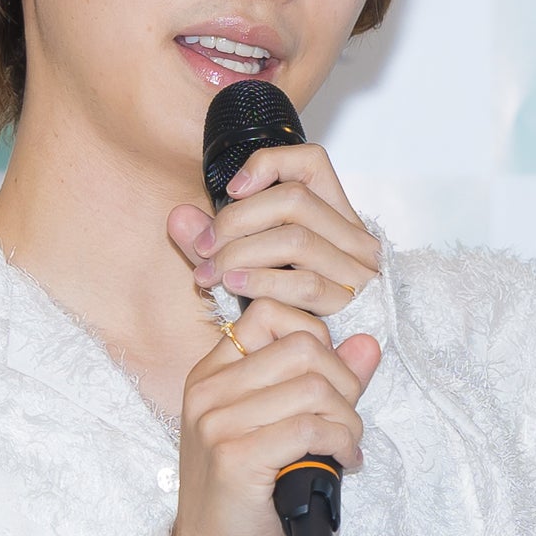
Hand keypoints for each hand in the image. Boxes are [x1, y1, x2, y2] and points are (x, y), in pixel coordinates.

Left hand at [166, 142, 381, 314]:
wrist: (318, 372)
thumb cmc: (283, 312)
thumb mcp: (246, 268)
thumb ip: (213, 243)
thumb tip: (177, 217)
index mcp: (334, 217)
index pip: (312, 163)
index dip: (268, 164)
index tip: (231, 190)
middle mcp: (353, 238)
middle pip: (294, 199)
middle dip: (237, 220)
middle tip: (204, 248)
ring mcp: (358, 271)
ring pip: (296, 239)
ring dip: (241, 253)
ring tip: (211, 273)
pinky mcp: (352, 305)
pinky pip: (304, 284)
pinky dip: (261, 281)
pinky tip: (233, 286)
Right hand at [166, 144, 382, 535]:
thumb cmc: (247, 495)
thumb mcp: (279, 427)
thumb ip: (320, 381)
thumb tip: (369, 343)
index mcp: (211, 373)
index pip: (271, 313)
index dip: (317, 337)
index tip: (329, 382)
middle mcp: (208, 390)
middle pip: (303, 347)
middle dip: (344, 382)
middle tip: (348, 422)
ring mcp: (217, 422)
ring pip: (314, 386)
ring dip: (348, 419)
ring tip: (347, 447)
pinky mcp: (235, 457)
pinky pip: (311, 426)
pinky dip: (342, 443)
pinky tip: (344, 463)